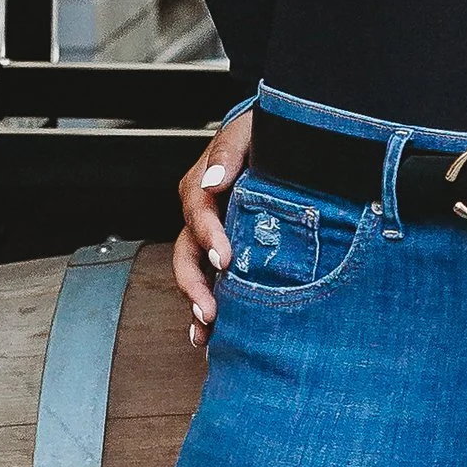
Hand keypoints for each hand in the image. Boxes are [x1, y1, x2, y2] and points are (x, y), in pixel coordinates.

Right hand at [173, 109, 252, 347]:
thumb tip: (214, 180)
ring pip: (195, 273)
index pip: (198, 212)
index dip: (209, 236)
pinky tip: (212, 334)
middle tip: (208, 311)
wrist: (278, 141)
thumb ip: (229, 152)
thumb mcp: (248, 132)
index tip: (224, 258)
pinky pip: (212, 279)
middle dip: (194, 284)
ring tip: (204, 333)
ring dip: (197, 304)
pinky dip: (209, 305)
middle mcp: (202, 215)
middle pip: (187, 253)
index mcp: (202, 185)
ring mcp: (211, 236)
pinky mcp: (226, 250)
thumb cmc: (262, 135)